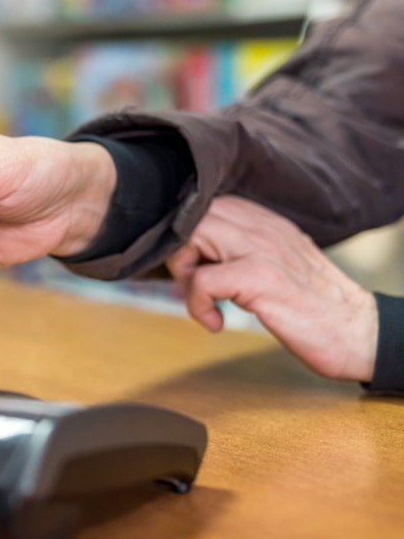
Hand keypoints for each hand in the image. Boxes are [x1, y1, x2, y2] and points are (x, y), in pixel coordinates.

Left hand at [166, 196, 377, 382]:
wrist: (357, 332)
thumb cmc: (312, 306)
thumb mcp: (274, 265)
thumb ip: (242, 252)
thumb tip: (196, 257)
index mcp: (267, 222)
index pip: (207, 206)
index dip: (189, 237)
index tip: (197, 268)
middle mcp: (264, 227)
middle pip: (192, 216)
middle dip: (180, 252)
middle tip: (194, 285)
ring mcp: (262, 249)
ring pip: (191, 236)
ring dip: (185, 274)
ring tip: (205, 301)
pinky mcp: (260, 277)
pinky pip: (202, 281)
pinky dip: (197, 306)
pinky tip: (216, 323)